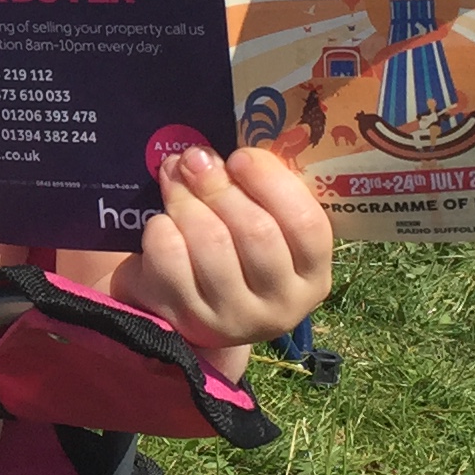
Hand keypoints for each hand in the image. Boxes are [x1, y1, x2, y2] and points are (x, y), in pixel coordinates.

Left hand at [108, 145, 332, 359]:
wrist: (183, 307)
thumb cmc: (231, 253)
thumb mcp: (259, 226)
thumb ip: (256, 193)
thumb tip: (213, 154)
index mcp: (312, 275)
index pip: (306, 223)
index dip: (271, 181)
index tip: (241, 156)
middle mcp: (281, 304)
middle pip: (255, 231)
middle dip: (219, 184)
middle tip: (195, 158)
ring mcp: (234, 319)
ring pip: (211, 242)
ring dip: (186, 201)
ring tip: (174, 181)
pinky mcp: (188, 320)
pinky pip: (171, 258)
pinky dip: (161, 229)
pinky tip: (162, 223)